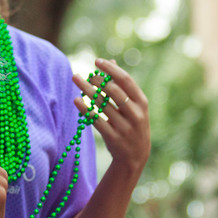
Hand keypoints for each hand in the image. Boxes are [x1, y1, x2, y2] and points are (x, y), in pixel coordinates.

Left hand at [72, 58, 149, 172]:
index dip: (111, 69)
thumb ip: (122, 85)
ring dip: (87, 90)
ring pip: (102, 104)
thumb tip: (110, 61)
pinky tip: (76, 100)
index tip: (96, 61)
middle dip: (97, 80)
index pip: (126, 80)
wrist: (136, 157)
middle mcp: (136, 114)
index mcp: (142, 102)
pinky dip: (85, 109)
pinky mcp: (113, 137)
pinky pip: (96, 120)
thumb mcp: (134, 106)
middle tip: (85, 74)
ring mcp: (125, 127)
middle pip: (113, 91)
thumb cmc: (132, 124)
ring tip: (76, 79)